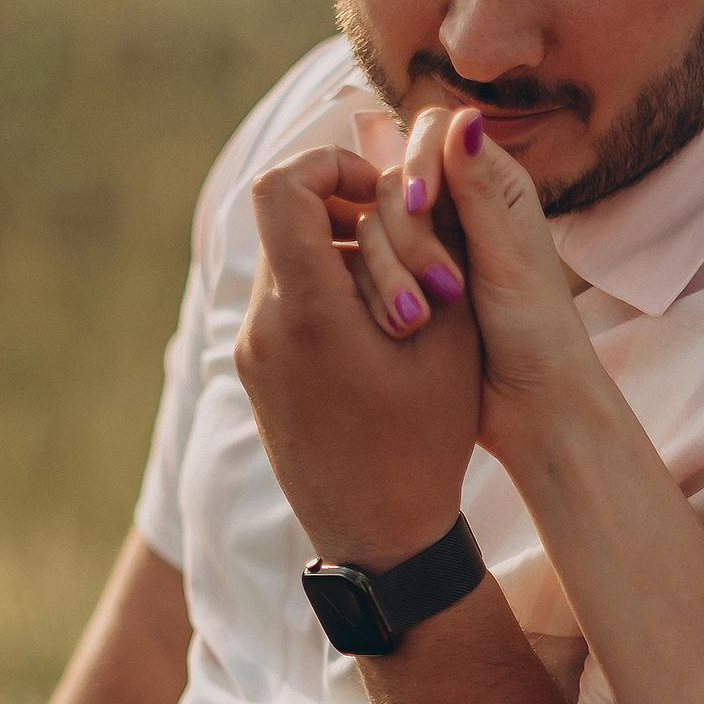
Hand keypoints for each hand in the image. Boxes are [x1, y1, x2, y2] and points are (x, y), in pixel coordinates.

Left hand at [239, 143, 481, 569]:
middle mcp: (264, 327)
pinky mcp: (256, 374)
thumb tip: (410, 183)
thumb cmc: (426, 444)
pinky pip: (281, 302)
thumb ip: (430, 250)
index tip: (378, 190)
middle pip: (283, 219)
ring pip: (283, 259)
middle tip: (399, 239)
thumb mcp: (450, 341)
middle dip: (343, 211)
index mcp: (309, 313)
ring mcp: (252, 353)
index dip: (330, 165)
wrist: (380, 539)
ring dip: (337, 252)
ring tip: (397, 293)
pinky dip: (325, 291)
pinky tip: (375, 328)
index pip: (283, 187)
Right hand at [340, 105, 611, 478]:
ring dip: (388, 269)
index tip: (418, 206)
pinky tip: (396, 324)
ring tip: (418, 319)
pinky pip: (364, 269)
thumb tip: (465, 116)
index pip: (432, 133)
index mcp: (492, 185)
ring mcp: (422, 247)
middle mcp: (454, 207)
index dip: (416, 160)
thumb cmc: (536, 332)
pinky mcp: (400, 286)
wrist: (530, 406)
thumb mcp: (509, 257)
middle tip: (440, 283)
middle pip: (393, 181)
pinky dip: (375, 291)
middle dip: (404, 230)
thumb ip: (481, 190)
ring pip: (370, 226)